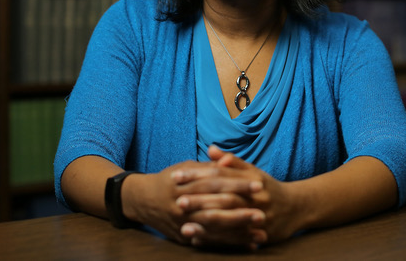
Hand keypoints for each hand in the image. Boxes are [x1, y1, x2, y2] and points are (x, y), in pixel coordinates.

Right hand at [124, 159, 264, 247]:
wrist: (142, 200)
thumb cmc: (169, 180)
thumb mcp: (186, 168)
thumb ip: (208, 166)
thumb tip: (229, 161)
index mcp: (185, 183)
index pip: (216, 181)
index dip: (238, 182)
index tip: (259, 183)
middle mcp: (183, 204)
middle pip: (216, 207)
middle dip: (241, 210)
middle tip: (264, 212)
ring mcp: (183, 223)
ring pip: (215, 228)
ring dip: (239, 231)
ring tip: (261, 232)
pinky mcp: (185, 237)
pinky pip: (211, 242)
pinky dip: (230, 244)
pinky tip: (247, 244)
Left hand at [174, 146, 299, 246]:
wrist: (297, 208)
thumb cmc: (268, 188)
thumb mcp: (253, 171)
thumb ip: (232, 162)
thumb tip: (211, 148)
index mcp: (251, 179)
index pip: (220, 175)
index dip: (198, 175)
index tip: (177, 175)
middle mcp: (255, 198)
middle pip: (224, 198)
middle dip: (200, 200)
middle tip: (178, 201)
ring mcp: (258, 217)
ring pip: (229, 221)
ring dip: (205, 224)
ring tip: (184, 226)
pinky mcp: (259, 235)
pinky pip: (234, 239)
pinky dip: (215, 240)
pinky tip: (198, 240)